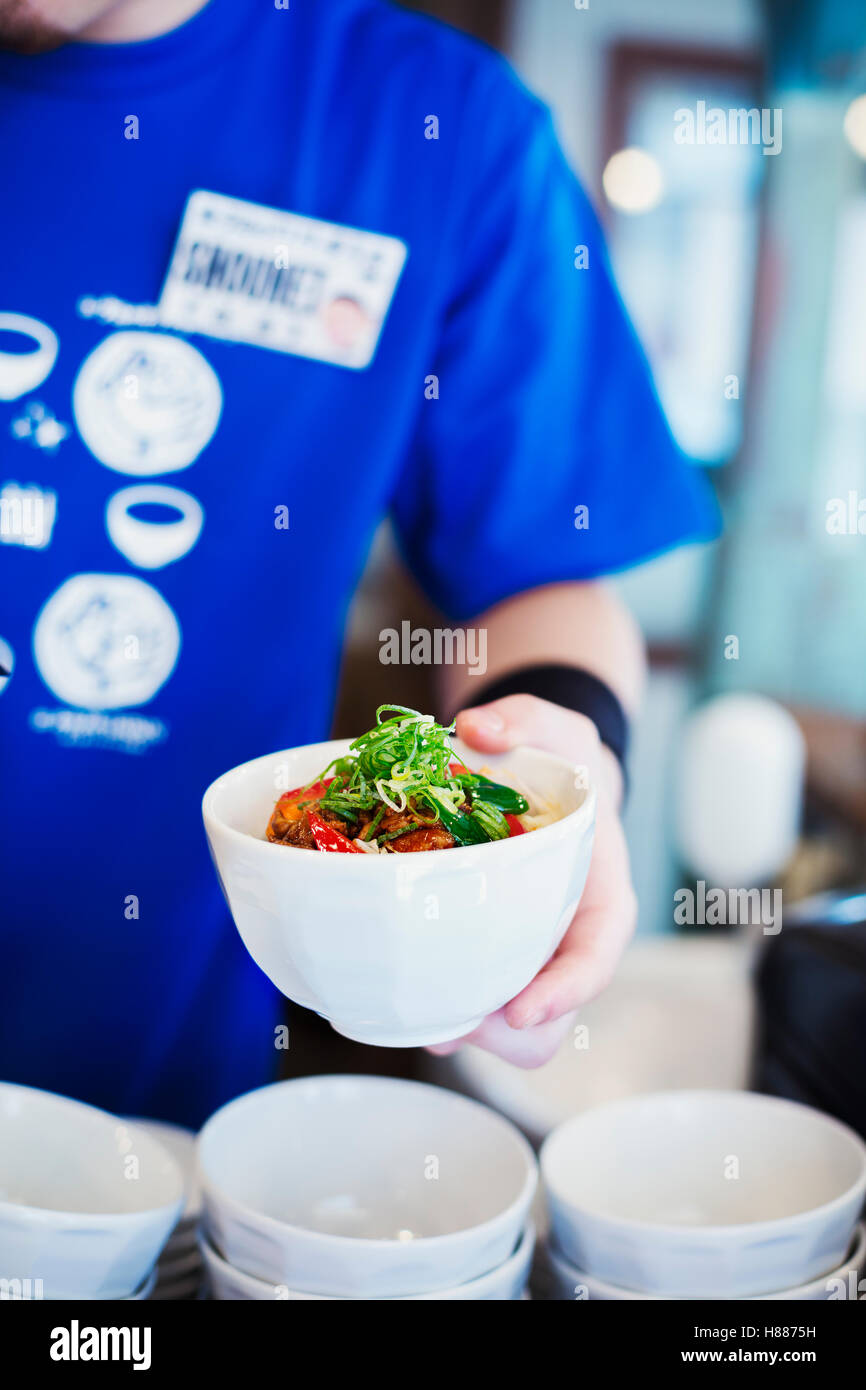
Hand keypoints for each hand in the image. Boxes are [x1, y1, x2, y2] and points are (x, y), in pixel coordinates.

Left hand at [428, 694, 636, 1067]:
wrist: (550, 784)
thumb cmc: (561, 763)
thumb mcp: (553, 725)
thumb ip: (524, 718)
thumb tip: (476, 727)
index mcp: (600, 896)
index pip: (596, 958)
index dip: (563, 992)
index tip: (517, 1009)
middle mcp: (569, 942)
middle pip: (550, 1020)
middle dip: (500, 1033)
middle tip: (445, 1019)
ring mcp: (532, 957)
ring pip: (512, 1033)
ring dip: (467, 1031)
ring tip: (415, 1011)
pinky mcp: (494, 958)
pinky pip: (477, 1005)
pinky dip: (443, 1008)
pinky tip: (401, 987)